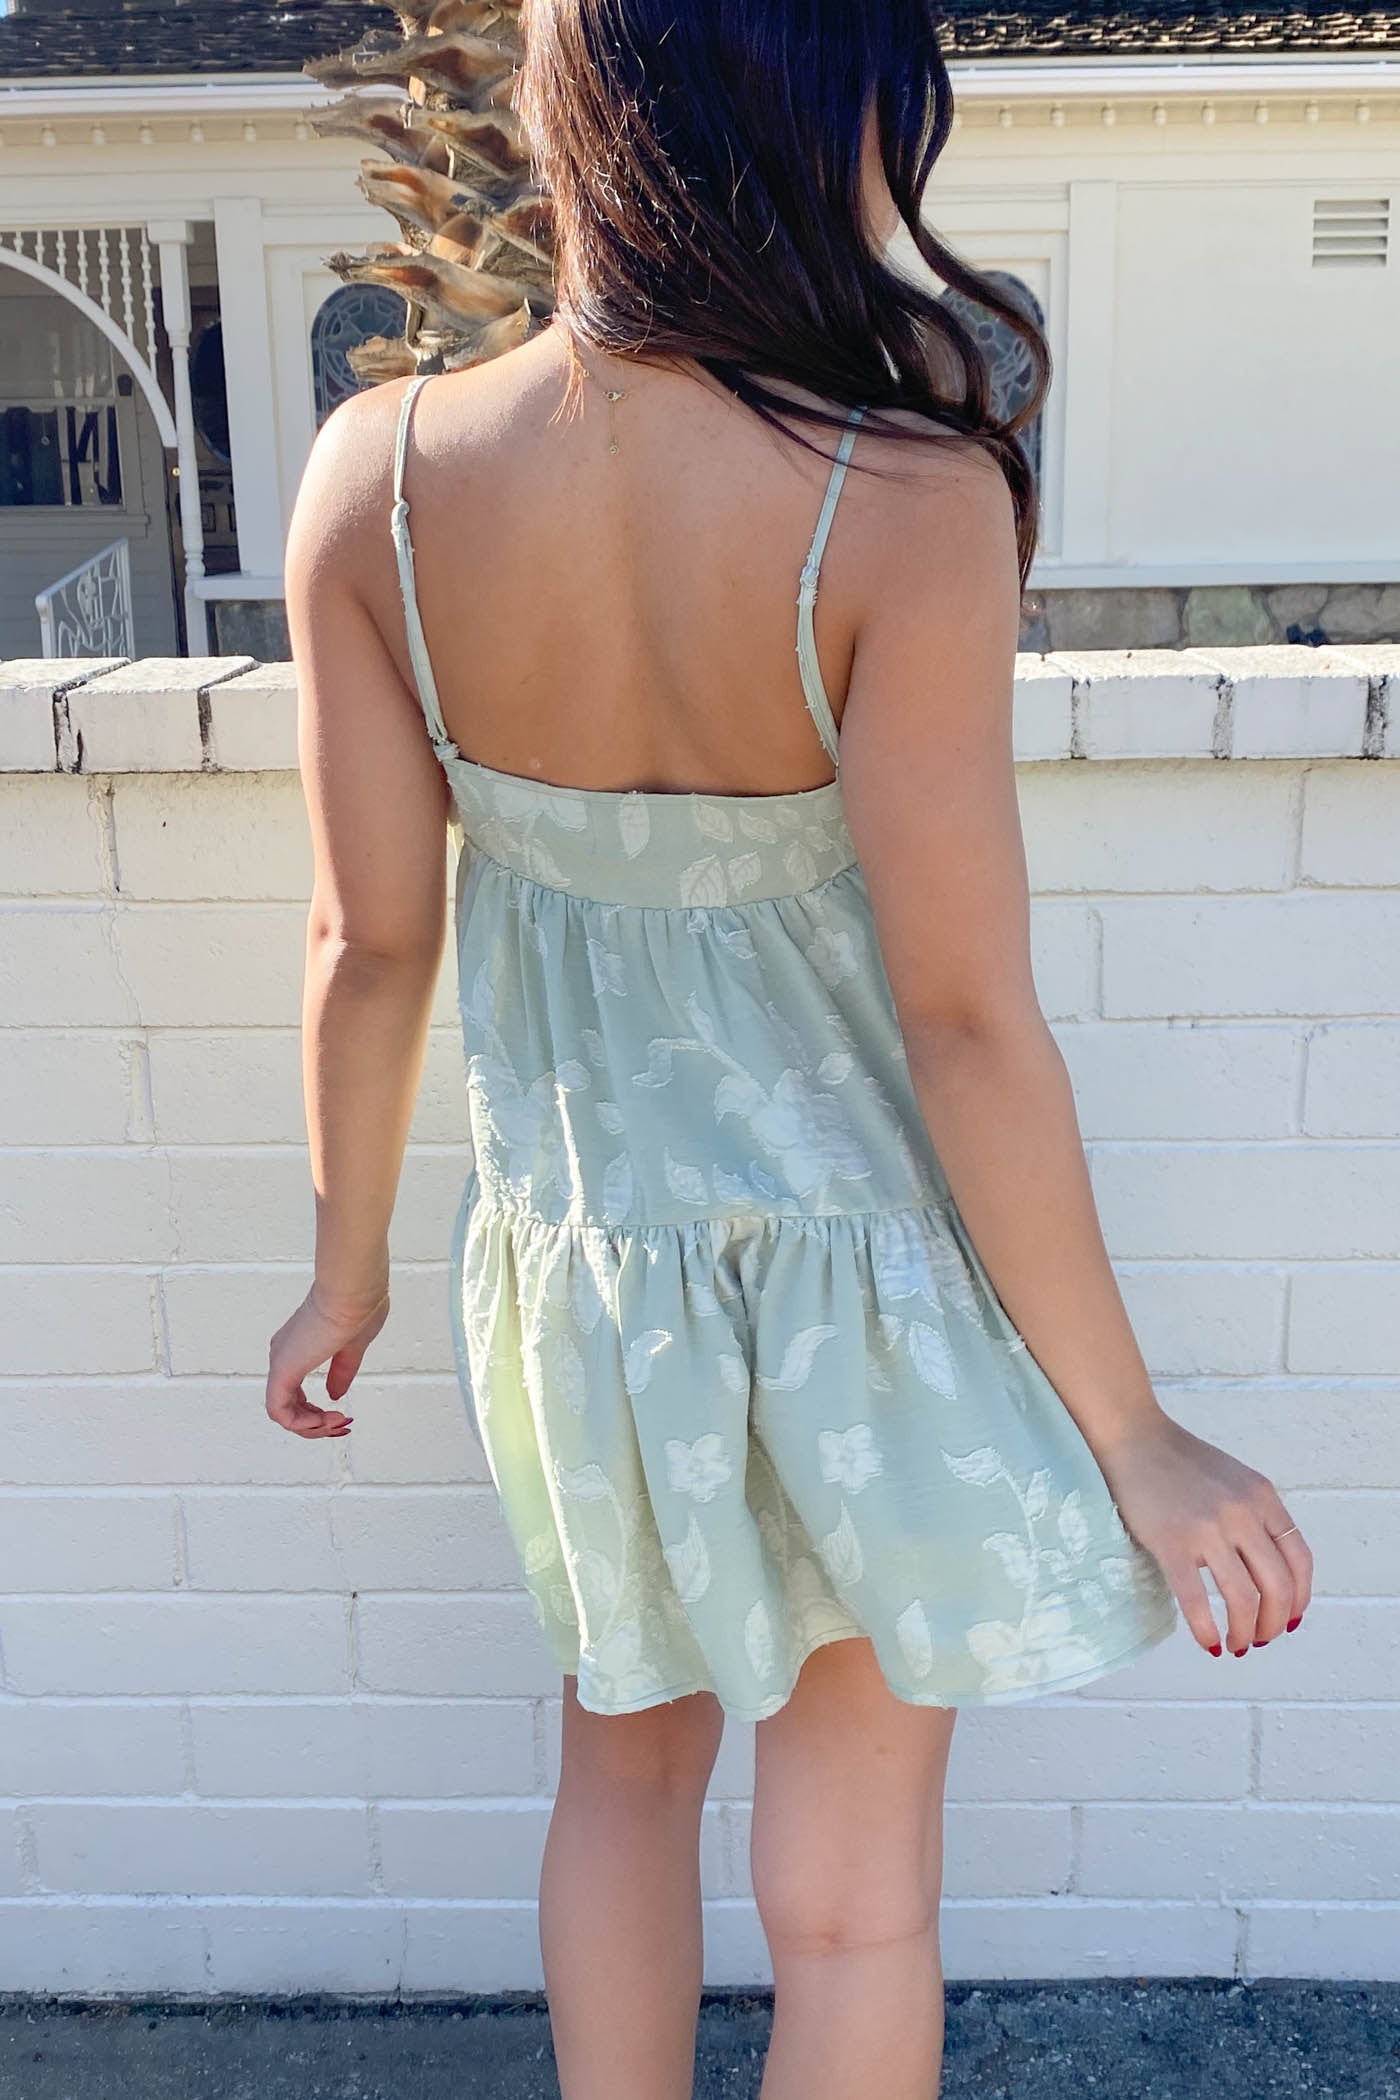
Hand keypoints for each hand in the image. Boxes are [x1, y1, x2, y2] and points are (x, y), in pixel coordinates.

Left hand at [265, 1283, 389, 1438]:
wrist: (353, 1289)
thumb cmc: (359, 1305)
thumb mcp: (353, 1347)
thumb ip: (341, 1372)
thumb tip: (333, 1394)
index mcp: (299, 1346)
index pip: (295, 1393)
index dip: (317, 1413)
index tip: (345, 1416)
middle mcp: (284, 1354)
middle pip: (288, 1407)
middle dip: (316, 1424)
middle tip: (344, 1424)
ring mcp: (281, 1361)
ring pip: (283, 1413)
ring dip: (312, 1426)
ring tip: (339, 1422)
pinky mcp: (283, 1369)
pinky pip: (280, 1412)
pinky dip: (302, 1424)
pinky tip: (325, 1421)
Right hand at [1098, 1415, 1312, 1657]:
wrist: (1133, 1437)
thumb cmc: (1179, 1461)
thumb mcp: (1234, 1481)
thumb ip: (1255, 1517)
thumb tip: (1265, 1573)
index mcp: (1263, 1497)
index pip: (1299, 1560)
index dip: (1299, 1598)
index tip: (1289, 1619)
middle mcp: (1243, 1513)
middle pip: (1278, 1586)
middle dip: (1274, 1623)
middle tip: (1260, 1639)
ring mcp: (1208, 1528)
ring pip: (1243, 1598)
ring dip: (1245, 1632)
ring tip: (1236, 1645)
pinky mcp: (1172, 1542)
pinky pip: (1196, 1600)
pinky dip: (1206, 1630)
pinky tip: (1209, 1643)